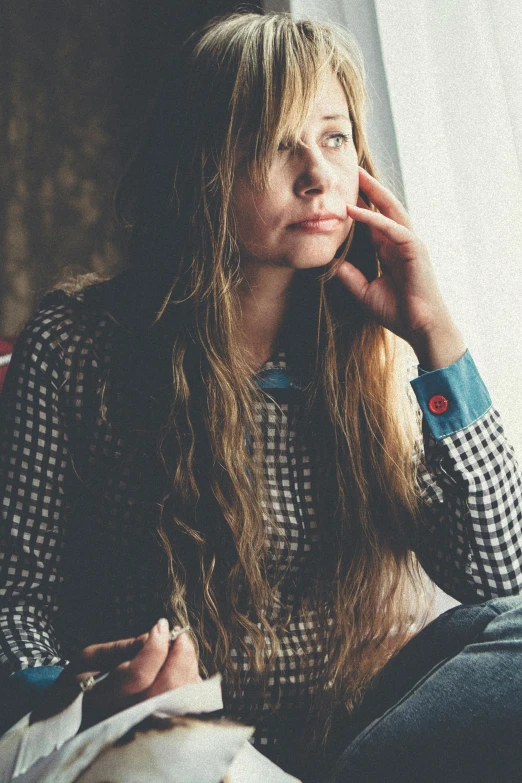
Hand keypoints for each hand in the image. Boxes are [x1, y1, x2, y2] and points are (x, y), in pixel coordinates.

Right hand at [30, 619, 201, 728]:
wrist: (71, 722)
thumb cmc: (79, 684)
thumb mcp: (88, 659)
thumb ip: (119, 649)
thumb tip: (151, 637)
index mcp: (102, 700)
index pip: (138, 675)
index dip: (154, 646)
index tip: (161, 625)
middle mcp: (126, 718)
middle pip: (166, 687)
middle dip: (180, 655)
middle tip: (179, 636)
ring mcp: (145, 727)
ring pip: (181, 697)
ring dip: (187, 666)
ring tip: (179, 649)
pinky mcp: (160, 729)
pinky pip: (187, 705)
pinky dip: (190, 681)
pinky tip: (181, 668)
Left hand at [335, 167, 465, 368]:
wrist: (420, 328)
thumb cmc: (397, 313)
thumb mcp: (364, 291)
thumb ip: (349, 276)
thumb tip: (331, 262)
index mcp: (389, 250)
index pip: (372, 221)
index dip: (358, 205)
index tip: (339, 192)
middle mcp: (400, 242)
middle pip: (383, 208)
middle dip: (368, 188)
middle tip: (350, 170)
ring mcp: (410, 243)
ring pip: (390, 210)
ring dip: (373, 192)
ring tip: (356, 175)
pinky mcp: (415, 249)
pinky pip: (392, 228)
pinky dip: (373, 218)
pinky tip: (354, 210)